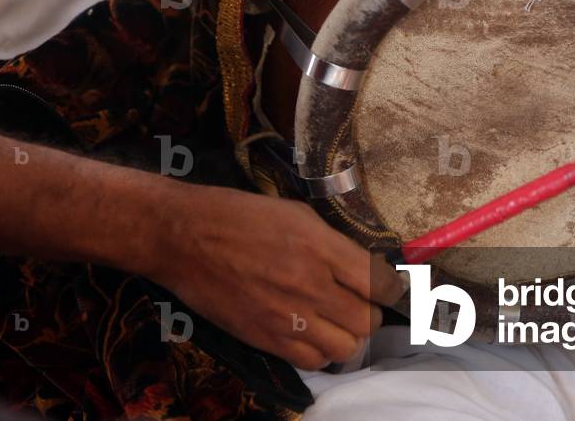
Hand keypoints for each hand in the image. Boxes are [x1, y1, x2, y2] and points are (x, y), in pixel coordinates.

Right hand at [142, 186, 404, 369]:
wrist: (182, 237)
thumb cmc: (237, 214)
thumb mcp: (294, 213)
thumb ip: (331, 242)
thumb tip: (360, 266)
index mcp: (320, 246)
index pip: (380, 282)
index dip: (391, 288)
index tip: (389, 288)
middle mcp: (310, 284)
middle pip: (367, 320)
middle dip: (370, 312)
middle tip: (359, 301)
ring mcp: (287, 316)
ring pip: (345, 347)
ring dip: (348, 335)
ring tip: (336, 320)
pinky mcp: (265, 338)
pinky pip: (312, 361)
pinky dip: (320, 351)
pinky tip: (312, 334)